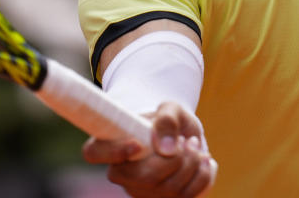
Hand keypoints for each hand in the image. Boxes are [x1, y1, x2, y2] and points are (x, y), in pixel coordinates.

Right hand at [83, 101, 216, 196]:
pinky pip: (187, 197)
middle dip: (174, 160)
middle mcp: (121, 173)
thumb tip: (166, 148)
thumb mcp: (170, 109)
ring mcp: (140, 191)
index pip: (94, 152)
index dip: (112, 151)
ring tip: (195, 146)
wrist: (182, 137)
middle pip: (143, 178)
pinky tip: (203, 161)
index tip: (137, 145)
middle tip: (187, 140)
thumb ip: (167, 119)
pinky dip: (202, 177)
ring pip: (168, 190)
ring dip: (192, 165)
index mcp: (111, 144)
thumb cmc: (168, 121)